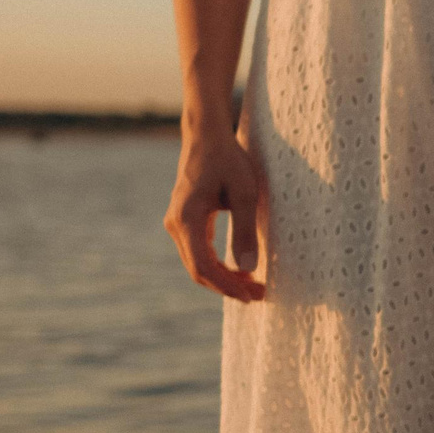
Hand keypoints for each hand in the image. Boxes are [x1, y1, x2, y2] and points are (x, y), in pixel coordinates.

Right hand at [164, 122, 267, 301]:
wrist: (207, 137)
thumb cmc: (228, 160)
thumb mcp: (244, 193)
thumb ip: (245, 230)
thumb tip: (247, 268)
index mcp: (187, 218)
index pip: (203, 266)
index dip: (227, 286)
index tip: (252, 295)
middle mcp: (175, 224)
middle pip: (198, 270)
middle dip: (228, 287)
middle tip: (258, 295)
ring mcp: (176, 224)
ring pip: (197, 264)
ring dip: (223, 278)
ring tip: (253, 286)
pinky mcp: (184, 222)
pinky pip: (198, 253)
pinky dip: (217, 266)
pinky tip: (239, 270)